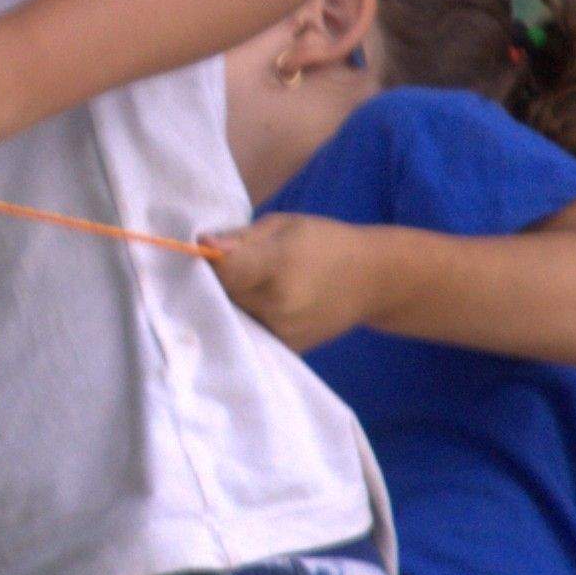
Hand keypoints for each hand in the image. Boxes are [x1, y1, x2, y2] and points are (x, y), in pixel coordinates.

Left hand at [206, 213, 393, 353]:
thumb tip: (202, 245)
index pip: (222, 270)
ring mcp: (281, 332)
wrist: (372, 280)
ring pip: (231, 317)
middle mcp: (277, 305)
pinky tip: (257, 305)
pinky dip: (245, 320)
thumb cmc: (325, 242)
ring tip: (245, 285)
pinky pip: (249, 333)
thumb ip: (241, 238)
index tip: (204, 251)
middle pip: (221, 295)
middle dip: (215, 281)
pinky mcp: (286, 349)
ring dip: (228, 303)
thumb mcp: (284, 225)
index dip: (206, 260)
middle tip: (225, 267)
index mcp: (277, 265)